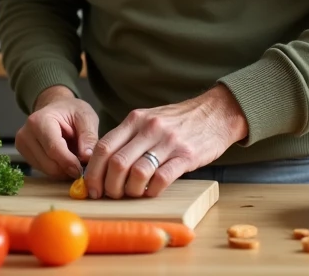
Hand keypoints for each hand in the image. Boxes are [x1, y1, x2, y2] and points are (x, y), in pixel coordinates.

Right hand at [15, 86, 99, 179]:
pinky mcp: (24, 154)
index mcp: (39, 121)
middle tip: (82, 165)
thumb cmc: (72, 111)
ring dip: (63, 169)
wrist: (57, 108)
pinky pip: (43, 170)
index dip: (69, 162)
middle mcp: (25, 134)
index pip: (53, 149)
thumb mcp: (86, 117)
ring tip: (73, 157)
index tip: (82, 170)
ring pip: (46, 170)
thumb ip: (88, 136)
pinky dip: (56, 169)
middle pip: (48, 164)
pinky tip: (64, 158)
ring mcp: (22, 145)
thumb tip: (87, 157)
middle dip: (67, 168)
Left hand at [85, 84, 247, 199]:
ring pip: (137, 172)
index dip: (93, 172)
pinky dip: (152, 190)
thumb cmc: (179, 121)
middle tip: (111, 195)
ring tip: (133, 194)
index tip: (92, 187)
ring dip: (130, 191)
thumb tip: (103, 164)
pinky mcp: (186, 156)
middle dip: (109, 186)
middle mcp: (149, 128)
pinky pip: (162, 178)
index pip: (103, 147)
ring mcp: (168, 141)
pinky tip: (152, 191)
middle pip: (117, 163)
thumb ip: (128, 136)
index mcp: (135, 119)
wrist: (216, 113)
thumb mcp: (149, 119)